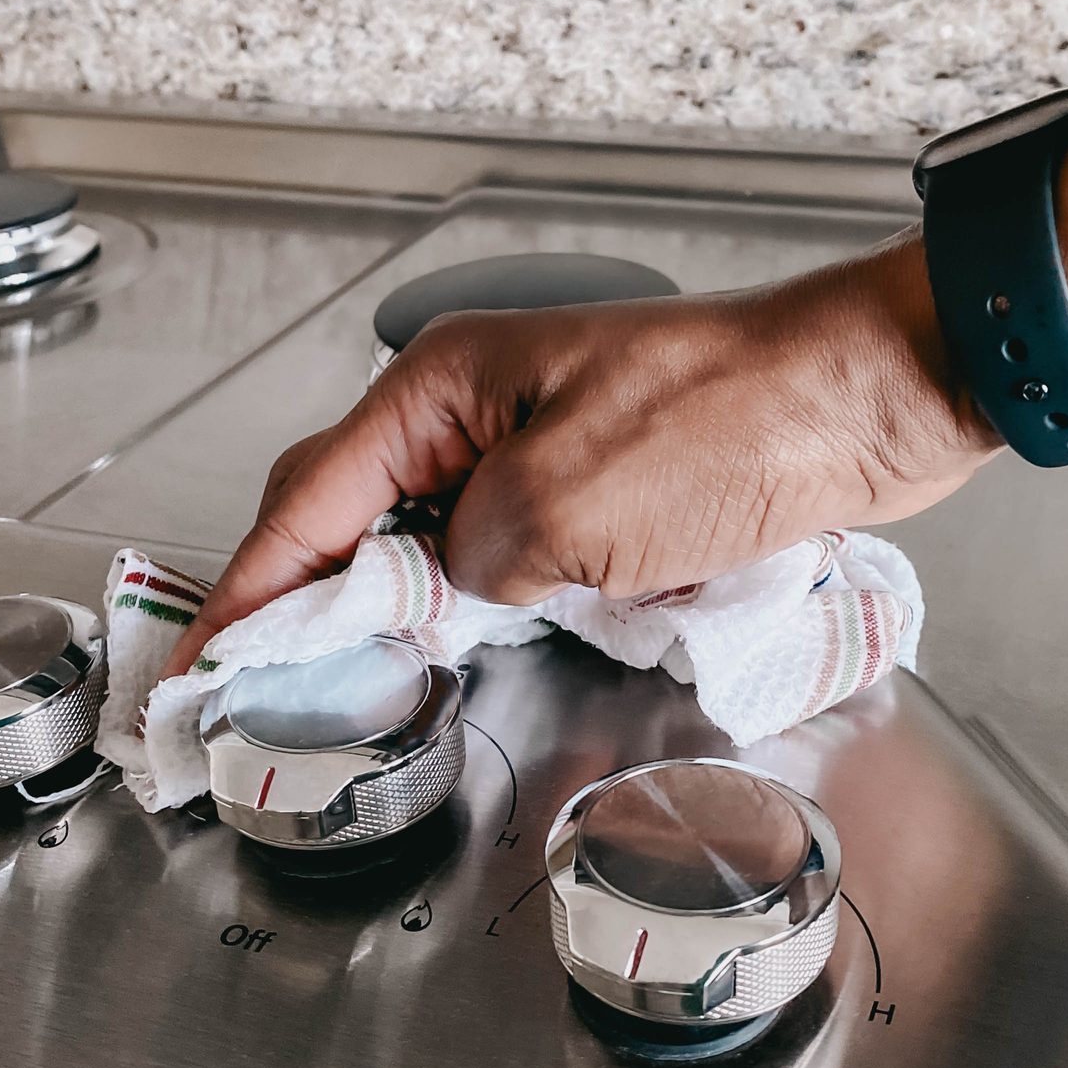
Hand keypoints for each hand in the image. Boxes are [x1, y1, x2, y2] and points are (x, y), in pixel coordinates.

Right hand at [157, 228, 997, 678]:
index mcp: (448, 385)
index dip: (250, 589)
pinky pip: (505, 548)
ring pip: (430, 533)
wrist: (868, 399)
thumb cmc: (729, 424)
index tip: (200, 661)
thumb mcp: (567, 504)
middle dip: (304, 594)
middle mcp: (480, 406)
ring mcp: (540, 441)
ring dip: (390, 601)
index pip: (312, 499)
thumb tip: (449, 588)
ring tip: (342, 679)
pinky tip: (463, 644)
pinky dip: (473, 599)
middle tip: (258, 682)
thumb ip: (471, 558)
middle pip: (355, 509)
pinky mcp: (599, 484)